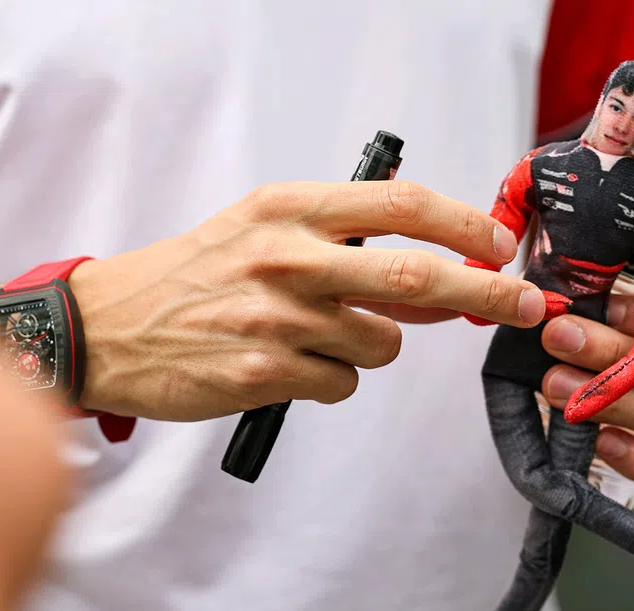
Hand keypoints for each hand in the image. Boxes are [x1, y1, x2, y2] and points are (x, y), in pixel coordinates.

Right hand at [70, 180, 545, 420]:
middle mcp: (286, 257)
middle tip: (525, 306)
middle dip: (486, 293)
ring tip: (319, 337)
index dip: (463, 224)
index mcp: (289, 209)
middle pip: (417, 276)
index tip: (500, 246)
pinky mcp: (263, 374)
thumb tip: (440, 281)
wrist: (108, 328)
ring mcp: (275, 319)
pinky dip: (333, 378)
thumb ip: (347, 249)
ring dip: (374, 346)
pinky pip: (342, 383)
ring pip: (383, 344)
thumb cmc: (197, 276)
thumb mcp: (264, 234)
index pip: (400, 205)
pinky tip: (288, 365)